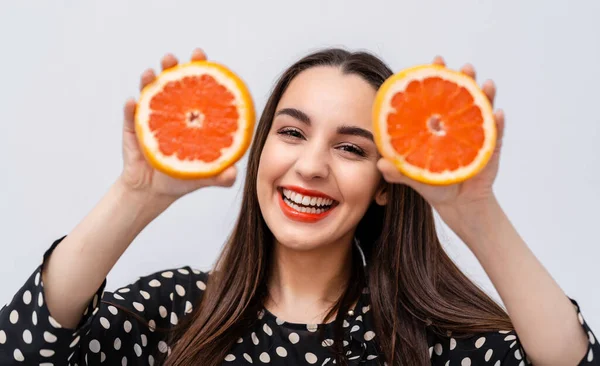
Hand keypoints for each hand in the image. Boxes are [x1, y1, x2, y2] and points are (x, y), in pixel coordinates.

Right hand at [119, 48, 236, 201]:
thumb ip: (221, 176)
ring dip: (148, 80)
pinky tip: (132, 102)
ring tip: (150, 74)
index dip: (198, 69)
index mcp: (190, 115)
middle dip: (170, 66)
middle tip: (171, 58)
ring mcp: (150, 117)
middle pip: (170, 83)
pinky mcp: (133, 130)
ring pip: (148, 93)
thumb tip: (233, 174)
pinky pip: (131, 116)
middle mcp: (171, 111)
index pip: (196, 86)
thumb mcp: (204, 176)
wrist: (153, 191)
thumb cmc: (182, 177)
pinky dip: (130, 108)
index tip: (200, 55)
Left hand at [377, 56, 504, 212]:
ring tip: (486, 84)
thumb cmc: (434, 186)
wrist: (458, 205)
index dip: (437, 77)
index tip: (435, 61)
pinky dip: (498, 124)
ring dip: (486, 95)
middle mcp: (457, 124)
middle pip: (462, 96)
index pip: (437, 96)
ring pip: (482, 109)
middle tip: (465, 67)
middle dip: (465, 78)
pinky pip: (496, 134)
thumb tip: (380, 164)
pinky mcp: (489, 149)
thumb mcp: (414, 177)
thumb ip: (397, 171)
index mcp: (438, 125)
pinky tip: (498, 114)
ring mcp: (476, 134)